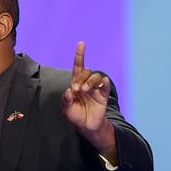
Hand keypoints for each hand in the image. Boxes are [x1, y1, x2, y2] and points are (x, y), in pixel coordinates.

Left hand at [61, 41, 116, 159]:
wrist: (86, 126)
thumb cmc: (74, 116)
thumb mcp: (66, 110)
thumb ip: (65, 100)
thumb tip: (69, 91)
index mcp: (75, 84)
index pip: (78, 67)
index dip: (79, 55)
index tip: (81, 44)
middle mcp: (85, 84)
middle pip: (86, 71)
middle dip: (81, 78)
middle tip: (77, 90)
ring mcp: (95, 89)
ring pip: (96, 76)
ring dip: (90, 81)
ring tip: (85, 90)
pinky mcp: (103, 95)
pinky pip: (105, 85)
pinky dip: (104, 82)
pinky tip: (102, 82)